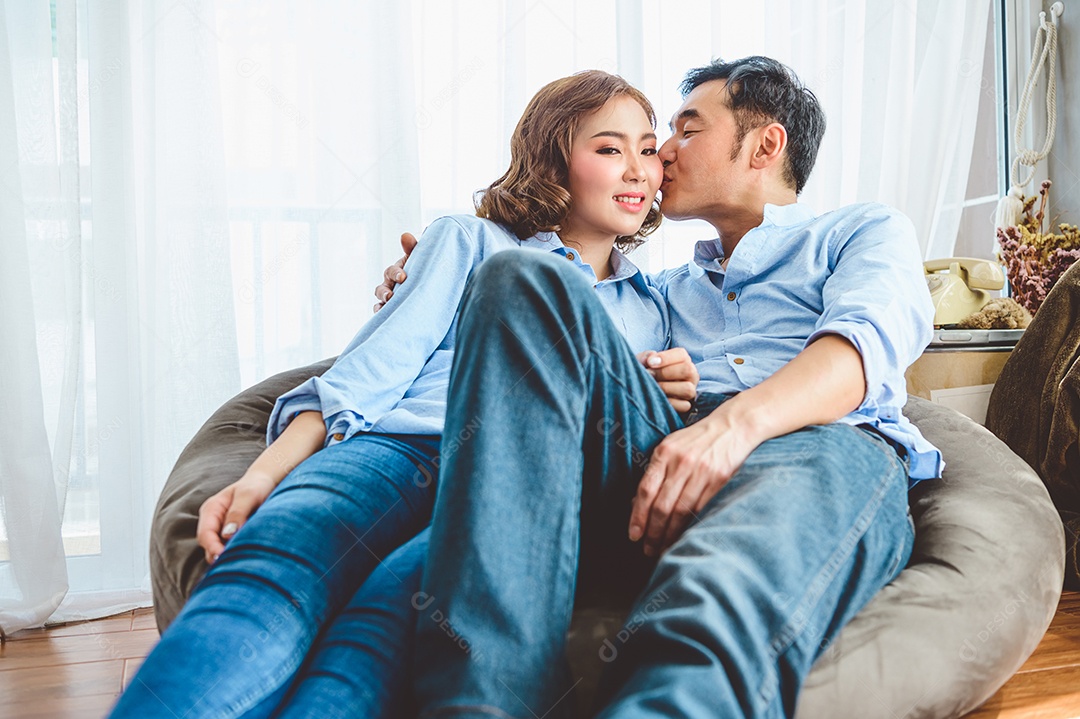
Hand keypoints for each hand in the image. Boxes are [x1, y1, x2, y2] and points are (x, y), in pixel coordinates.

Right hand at [196, 473, 277, 563]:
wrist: (267, 483)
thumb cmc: (256, 486)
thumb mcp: (248, 495)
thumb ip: (237, 512)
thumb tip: (227, 535)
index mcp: (211, 510)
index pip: (205, 534)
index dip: (212, 547)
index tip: (223, 556)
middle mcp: (214, 523)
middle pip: (210, 546)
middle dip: (220, 556)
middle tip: (236, 564)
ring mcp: (223, 531)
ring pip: (220, 551)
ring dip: (229, 557)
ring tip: (243, 563)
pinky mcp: (234, 537)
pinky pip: (231, 550)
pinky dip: (237, 556)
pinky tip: (247, 560)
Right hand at [373, 232, 418, 311]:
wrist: (432, 288)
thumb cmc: (423, 269)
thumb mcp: (419, 258)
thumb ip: (412, 248)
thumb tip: (405, 235)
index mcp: (396, 272)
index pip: (391, 271)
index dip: (395, 273)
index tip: (403, 277)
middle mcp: (390, 286)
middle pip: (381, 289)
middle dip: (384, 292)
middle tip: (391, 296)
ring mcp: (390, 299)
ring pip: (380, 302)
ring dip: (381, 306)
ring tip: (385, 309)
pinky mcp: (393, 311)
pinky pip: (383, 314)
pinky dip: (382, 316)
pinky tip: (386, 318)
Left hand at [628, 405, 761, 556]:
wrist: (732, 427)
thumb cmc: (696, 440)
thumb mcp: (670, 447)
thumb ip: (654, 472)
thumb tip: (635, 503)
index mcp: (664, 453)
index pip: (645, 490)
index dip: (637, 516)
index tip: (633, 535)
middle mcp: (681, 463)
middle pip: (661, 505)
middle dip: (652, 532)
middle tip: (647, 549)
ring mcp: (701, 472)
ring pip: (680, 511)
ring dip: (669, 534)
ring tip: (662, 548)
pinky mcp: (719, 480)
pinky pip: (700, 509)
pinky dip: (689, 526)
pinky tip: (683, 536)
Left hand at [638, 347, 698, 412]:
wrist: (640, 392)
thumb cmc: (645, 373)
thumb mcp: (643, 363)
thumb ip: (645, 357)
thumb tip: (650, 357)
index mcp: (682, 360)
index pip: (681, 354)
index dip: (665, 358)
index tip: (649, 362)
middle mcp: (690, 374)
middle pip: (687, 370)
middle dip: (665, 373)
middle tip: (649, 375)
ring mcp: (690, 390)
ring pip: (688, 388)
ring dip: (666, 388)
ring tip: (652, 388)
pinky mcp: (686, 405)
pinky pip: (684, 405)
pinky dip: (669, 403)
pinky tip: (657, 399)